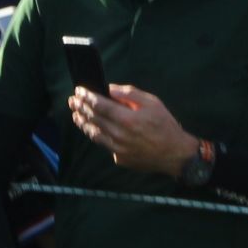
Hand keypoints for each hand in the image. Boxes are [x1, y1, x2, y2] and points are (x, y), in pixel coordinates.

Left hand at [69, 82, 197, 176]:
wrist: (174, 154)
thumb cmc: (165, 125)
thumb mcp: (153, 103)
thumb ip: (130, 94)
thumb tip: (109, 88)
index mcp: (128, 118)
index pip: (99, 105)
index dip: (87, 97)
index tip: (79, 90)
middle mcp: (119, 135)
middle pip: (93, 118)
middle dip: (80, 107)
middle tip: (72, 101)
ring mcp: (118, 149)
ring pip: (94, 133)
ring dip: (83, 122)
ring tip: (76, 114)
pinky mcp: (119, 158)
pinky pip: (104, 144)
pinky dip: (97, 134)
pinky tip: (93, 128)